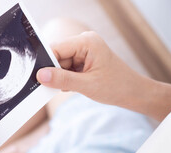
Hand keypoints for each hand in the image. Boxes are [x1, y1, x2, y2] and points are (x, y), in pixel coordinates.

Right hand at [37, 31, 170, 120]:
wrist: (133, 93)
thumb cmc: (116, 87)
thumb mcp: (87, 85)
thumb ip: (62, 80)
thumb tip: (40, 75)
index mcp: (86, 42)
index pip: (56, 49)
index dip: (46, 64)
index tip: (37, 79)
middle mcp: (85, 42)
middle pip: (57, 56)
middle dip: (56, 73)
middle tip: (59, 88)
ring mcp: (85, 51)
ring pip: (61, 64)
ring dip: (63, 78)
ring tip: (77, 87)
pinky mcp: (85, 60)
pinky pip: (68, 68)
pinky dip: (69, 79)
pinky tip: (78, 86)